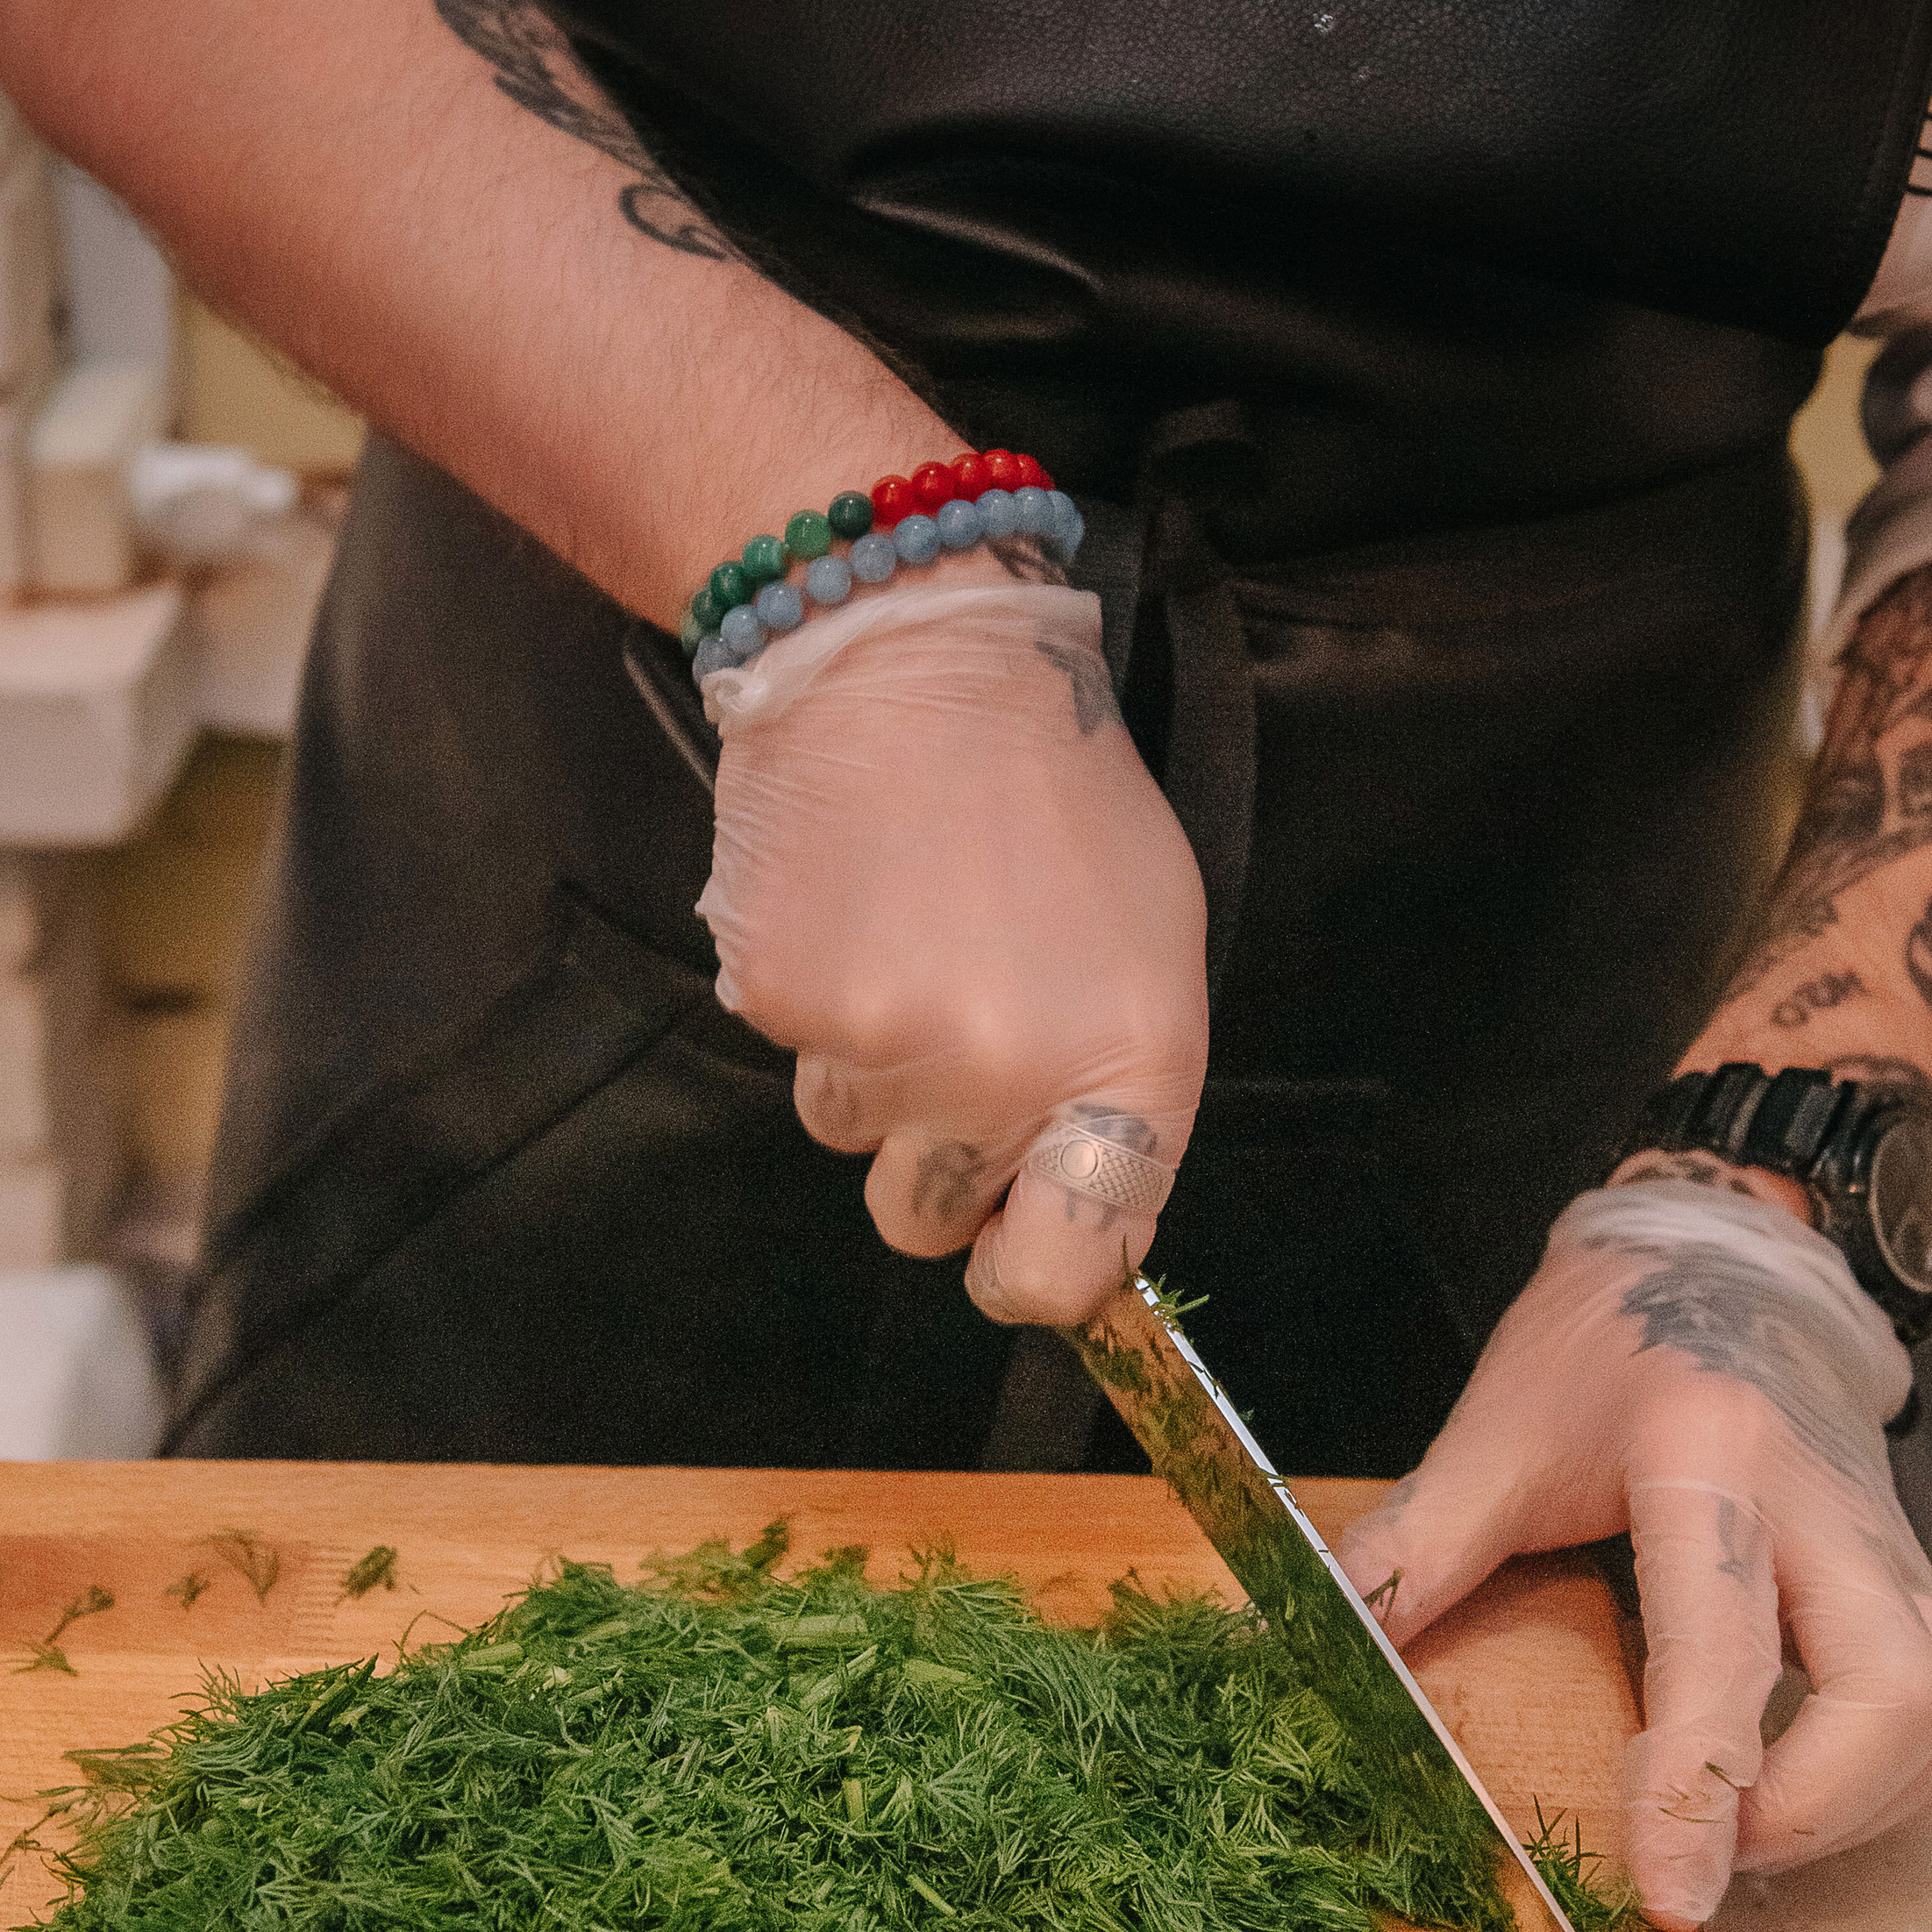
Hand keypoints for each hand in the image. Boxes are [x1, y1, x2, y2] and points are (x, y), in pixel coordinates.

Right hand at [698, 572, 1208, 1323]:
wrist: (914, 658)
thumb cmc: (1056, 796)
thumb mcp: (1151, 950)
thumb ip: (1115, 1101)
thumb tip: (1068, 1225)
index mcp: (1126, 1070)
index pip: (1063, 1272)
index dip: (1031, 1272)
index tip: (1018, 1246)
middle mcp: (1002, 1080)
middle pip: (928, 1225)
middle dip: (941, 1164)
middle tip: (959, 1036)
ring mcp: (880, 1048)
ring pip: (854, 1137)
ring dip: (875, 1071)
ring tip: (908, 937)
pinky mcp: (780, 1003)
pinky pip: (794, 1055)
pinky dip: (817, 1000)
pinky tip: (854, 907)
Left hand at [1336, 1177, 1931, 1928]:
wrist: (1712, 1260)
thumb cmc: (1601, 1346)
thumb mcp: (1491, 1437)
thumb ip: (1410, 1551)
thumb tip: (1307, 1648)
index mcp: (1709, 1455)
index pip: (1724, 1644)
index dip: (1701, 1782)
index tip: (1676, 1893)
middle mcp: (1822, 1502)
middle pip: (1896, 1690)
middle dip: (1818, 1808)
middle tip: (1721, 1855)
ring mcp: (1886, 1537)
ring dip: (1870, 1801)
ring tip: (1760, 1830)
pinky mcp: (1913, 1569)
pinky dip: (1899, 1772)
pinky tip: (1815, 1792)